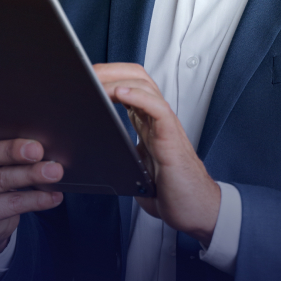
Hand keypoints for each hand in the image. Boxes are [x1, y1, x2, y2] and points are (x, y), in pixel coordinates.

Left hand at [95, 63, 220, 246]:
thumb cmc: (169, 192)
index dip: (108, 75)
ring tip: (98, 80)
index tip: (85, 75)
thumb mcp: (133, 168)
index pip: (129, 85)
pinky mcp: (171, 139)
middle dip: (110, 69)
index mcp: (146, 123)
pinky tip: (121, 93)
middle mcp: (156, 119)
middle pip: (137, 77)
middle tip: (87, 71)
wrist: (195, 210)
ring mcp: (165, 126)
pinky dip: (139, 96)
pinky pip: (158, 108)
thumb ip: (117, 154)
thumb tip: (85, 154)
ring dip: (118, 79)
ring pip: (145, 86)